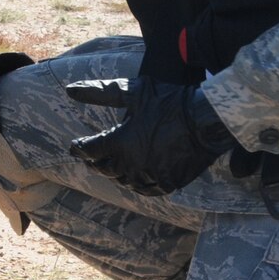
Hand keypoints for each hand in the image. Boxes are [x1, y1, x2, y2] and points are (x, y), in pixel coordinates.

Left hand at [66, 77, 239, 195]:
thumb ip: (100, 92)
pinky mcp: (168, 183)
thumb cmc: (170, 102)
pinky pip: (146, 189)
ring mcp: (150, 176)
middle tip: (92, 158)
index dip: (80, 148)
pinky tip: (135, 179)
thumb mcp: (134, 92)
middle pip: (104, 169)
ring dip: (115, 174)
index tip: (75, 147)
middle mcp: (132, 164)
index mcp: (120, 142)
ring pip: (124, 181)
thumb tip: (69, 89)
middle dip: (96, 162)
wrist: (208, 120)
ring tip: (112, 167)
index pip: (90, 151)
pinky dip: (137, 184)